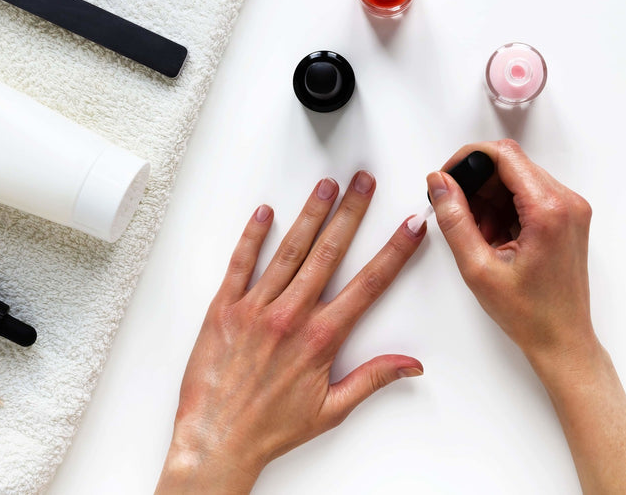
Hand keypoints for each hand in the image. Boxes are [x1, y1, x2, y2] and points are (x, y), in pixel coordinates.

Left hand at [157, 172, 425, 494]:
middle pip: (329, 253)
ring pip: (288, 251)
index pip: (369, 284)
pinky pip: (240, 265)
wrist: (215, 441)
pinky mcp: (223, 310)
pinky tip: (264, 213)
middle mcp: (289, 316)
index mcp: (320, 338)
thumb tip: (410, 365)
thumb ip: (373, 379)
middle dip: (351, 213)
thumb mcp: (332, 409)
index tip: (410, 227)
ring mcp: (255, 309)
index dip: (394, 251)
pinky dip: (252, 237)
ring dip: (309, 214)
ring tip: (325, 186)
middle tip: (364, 183)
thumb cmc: (269, 429)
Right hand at [427, 139, 596, 374]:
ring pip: (518, 179)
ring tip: (478, 235)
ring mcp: (571, 209)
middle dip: (478, 184)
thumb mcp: (478, 267)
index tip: (446, 178)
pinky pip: (529, 195)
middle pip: (511, 165)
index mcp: (549, 210)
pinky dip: (505, 209)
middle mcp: (567, 202)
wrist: (563, 341)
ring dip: (490, 198)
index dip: (468, 158)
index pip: (504, 155)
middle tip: (456, 213)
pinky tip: (494, 238)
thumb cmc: (529, 314)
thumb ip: (454, 219)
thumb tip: (439, 182)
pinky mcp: (568, 218)